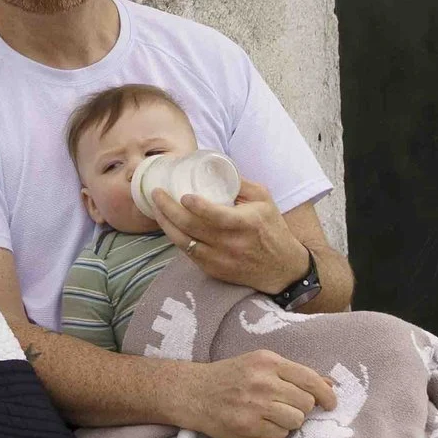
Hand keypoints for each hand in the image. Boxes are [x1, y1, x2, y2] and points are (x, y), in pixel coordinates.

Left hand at [152, 179, 311, 296]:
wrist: (282, 269)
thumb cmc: (272, 229)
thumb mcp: (264, 199)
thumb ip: (241, 183)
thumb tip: (215, 166)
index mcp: (246, 223)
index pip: (216, 216)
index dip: (197, 206)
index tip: (183, 195)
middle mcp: (231, 244)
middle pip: (191, 227)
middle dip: (168, 209)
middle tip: (156, 194)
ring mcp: (220, 260)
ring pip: (183, 242)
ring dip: (165, 224)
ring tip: (156, 208)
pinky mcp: (213, 270)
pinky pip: (187, 253)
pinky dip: (175, 238)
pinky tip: (168, 225)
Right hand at [183, 349, 336, 437]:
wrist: (192, 391)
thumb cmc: (230, 377)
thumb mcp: (260, 365)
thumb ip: (294, 373)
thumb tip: (329, 384)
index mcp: (268, 361)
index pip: (310, 379)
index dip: (326, 394)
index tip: (331, 404)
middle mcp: (263, 381)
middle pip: (306, 403)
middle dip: (302, 408)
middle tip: (287, 407)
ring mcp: (255, 404)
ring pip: (296, 420)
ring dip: (290, 422)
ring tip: (273, 416)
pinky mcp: (246, 425)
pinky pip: (279, 434)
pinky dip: (275, 432)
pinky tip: (261, 424)